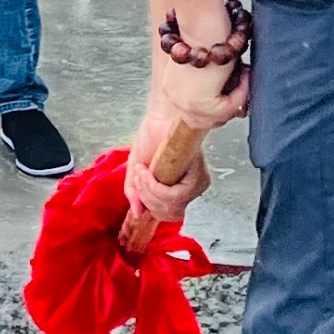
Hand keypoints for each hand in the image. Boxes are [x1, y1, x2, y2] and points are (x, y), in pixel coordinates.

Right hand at [127, 67, 240, 222]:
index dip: (148, 203)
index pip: (166, 214)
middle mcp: (191, 189)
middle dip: (146, 197)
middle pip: (168, 213)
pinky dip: (155, 186)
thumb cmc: (152, 139)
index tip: (138, 183)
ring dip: (148, 190)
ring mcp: (197, 185)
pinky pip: (174, 195)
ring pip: (171, 205)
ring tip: (141, 172)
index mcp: (178, 190)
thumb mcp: (137, 169)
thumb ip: (135, 192)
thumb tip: (137, 212)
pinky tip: (147, 171)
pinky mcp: (199, 177)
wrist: (160, 120)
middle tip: (138, 177)